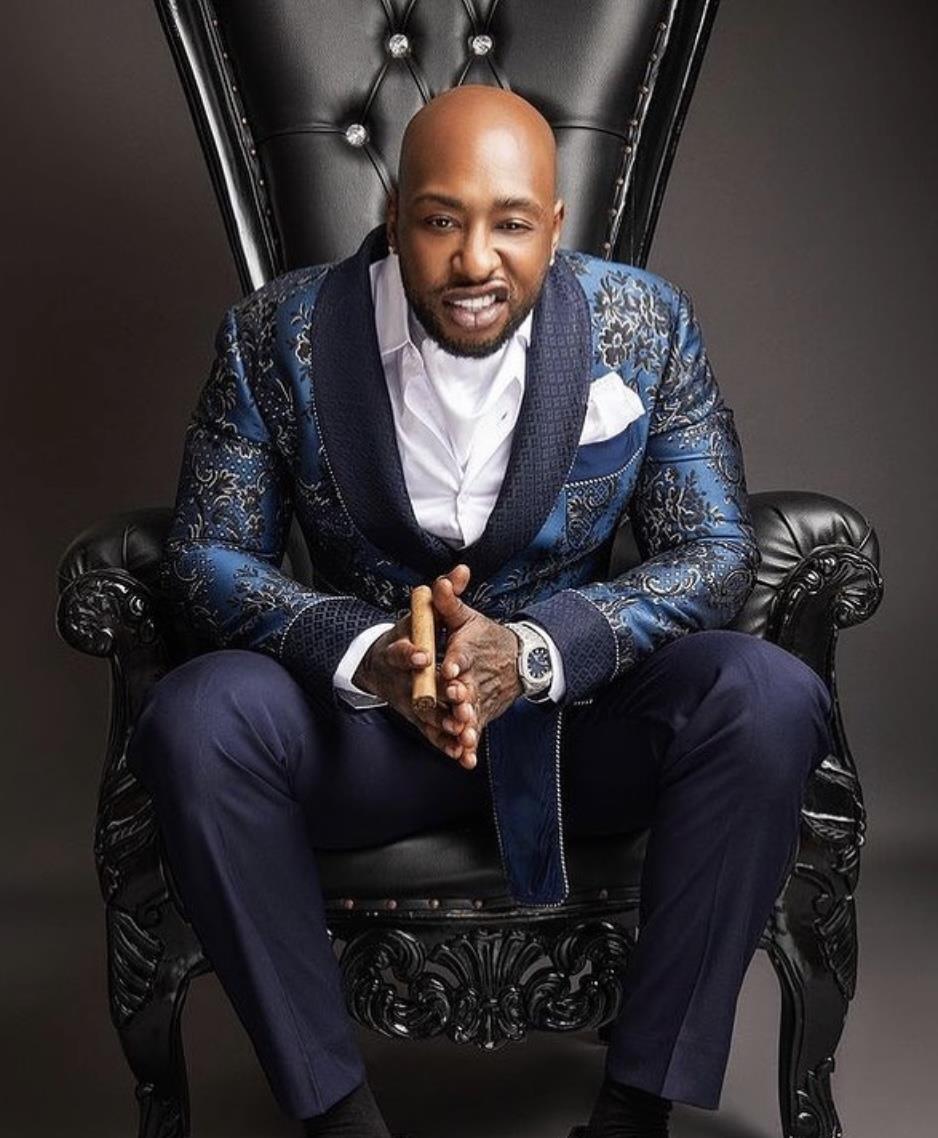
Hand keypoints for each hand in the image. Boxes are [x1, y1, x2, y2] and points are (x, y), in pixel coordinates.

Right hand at [353, 568, 477, 767]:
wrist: (388, 665)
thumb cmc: (412, 634)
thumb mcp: (425, 612)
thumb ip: (446, 594)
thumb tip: (462, 571)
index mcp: (398, 651)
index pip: (400, 651)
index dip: (410, 653)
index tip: (422, 653)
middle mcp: (402, 680)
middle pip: (416, 688)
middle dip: (434, 694)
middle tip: (452, 697)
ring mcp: (411, 702)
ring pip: (427, 715)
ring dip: (444, 724)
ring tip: (462, 729)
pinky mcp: (421, 719)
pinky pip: (435, 735)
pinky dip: (448, 746)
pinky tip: (464, 756)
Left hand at [432, 564, 522, 768]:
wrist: (519, 659)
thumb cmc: (485, 637)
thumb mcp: (466, 617)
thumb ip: (448, 602)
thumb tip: (439, 582)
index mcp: (469, 650)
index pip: (463, 654)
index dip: (456, 661)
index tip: (449, 667)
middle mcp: (476, 676)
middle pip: (469, 686)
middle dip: (463, 693)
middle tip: (456, 699)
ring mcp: (480, 697)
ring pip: (473, 711)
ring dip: (468, 721)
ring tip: (463, 732)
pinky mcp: (482, 714)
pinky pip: (475, 731)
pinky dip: (470, 745)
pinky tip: (464, 759)